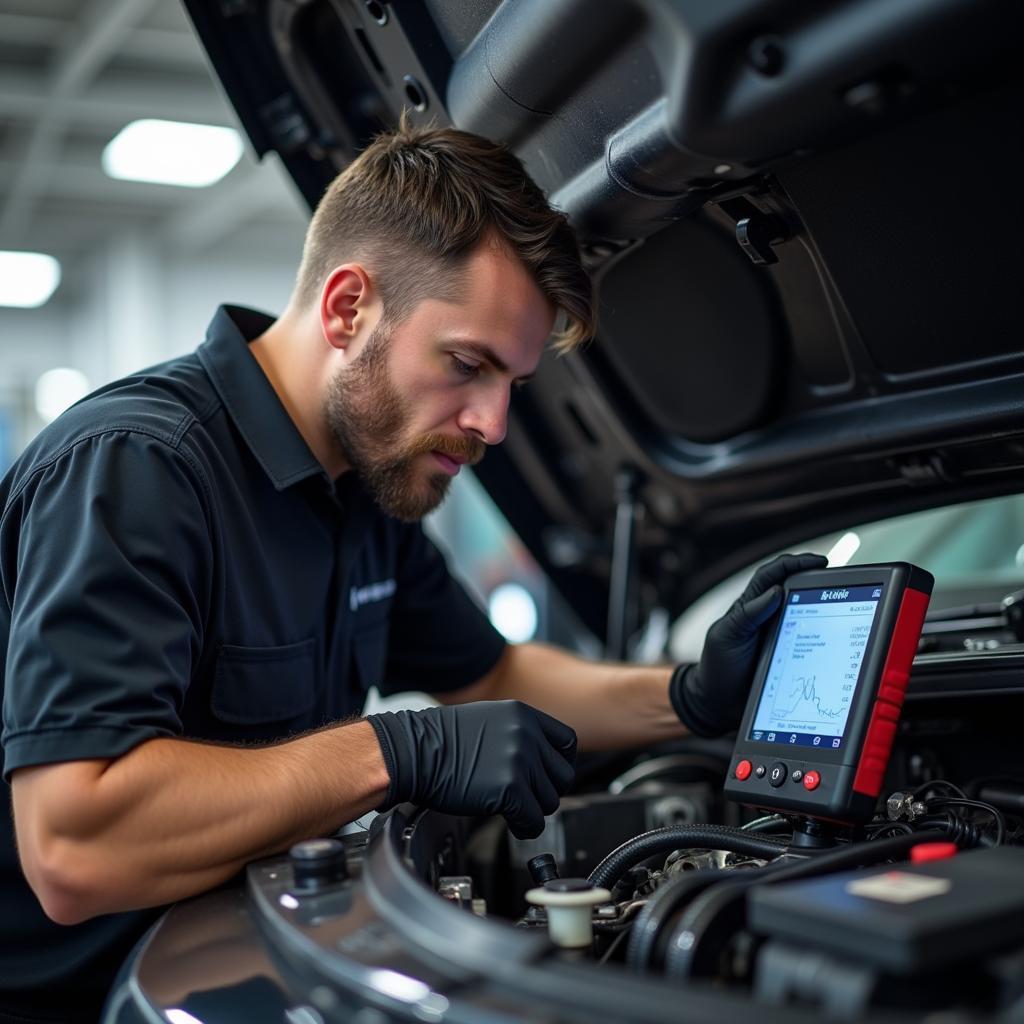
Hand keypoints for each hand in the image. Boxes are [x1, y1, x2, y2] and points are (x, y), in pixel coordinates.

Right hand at [367, 700, 576, 838]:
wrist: (413, 751)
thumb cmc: (439, 740)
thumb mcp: (488, 719)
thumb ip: (517, 733)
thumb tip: (536, 756)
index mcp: (523, 715)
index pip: (567, 742)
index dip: (558, 764)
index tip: (547, 777)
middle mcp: (526, 735)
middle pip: (562, 775)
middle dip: (545, 790)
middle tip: (526, 797)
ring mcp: (519, 762)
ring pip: (549, 801)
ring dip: (533, 809)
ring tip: (513, 809)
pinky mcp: (510, 790)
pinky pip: (534, 820)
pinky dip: (524, 828)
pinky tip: (511, 823)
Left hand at [669, 552, 826, 736]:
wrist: (717, 702)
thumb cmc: (718, 665)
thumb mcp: (727, 636)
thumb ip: (747, 614)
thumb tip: (776, 591)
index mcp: (750, 607)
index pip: (772, 576)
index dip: (794, 564)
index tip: (818, 562)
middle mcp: (768, 618)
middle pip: (796, 591)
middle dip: (817, 582)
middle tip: (839, 583)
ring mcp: (780, 636)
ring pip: (807, 616)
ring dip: (824, 609)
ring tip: (842, 606)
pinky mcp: (790, 656)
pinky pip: (812, 644)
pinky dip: (825, 639)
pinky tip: (837, 639)